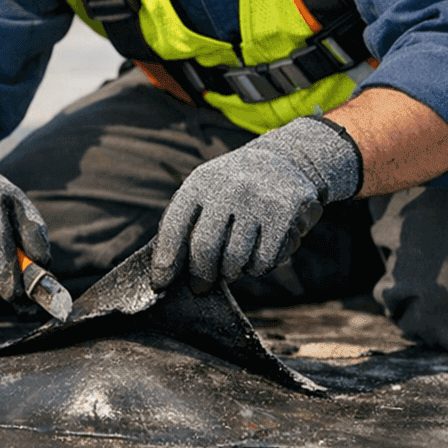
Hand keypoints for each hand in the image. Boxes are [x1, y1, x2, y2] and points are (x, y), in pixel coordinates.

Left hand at [152, 116, 361, 292]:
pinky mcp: (283, 213)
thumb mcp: (207, 189)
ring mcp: (257, 200)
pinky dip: (257, 268)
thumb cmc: (234, 186)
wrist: (286, 160)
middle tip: (200, 287)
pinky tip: (255, 258)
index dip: (165, 261)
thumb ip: (187, 222)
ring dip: (231, 272)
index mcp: (200, 182)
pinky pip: (263, 259)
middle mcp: (227, 188)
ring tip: (232, 267)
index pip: (174, 227)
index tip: (161, 283)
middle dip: (200, 275)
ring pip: (235, 259)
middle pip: (205, 248)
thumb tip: (167, 271)